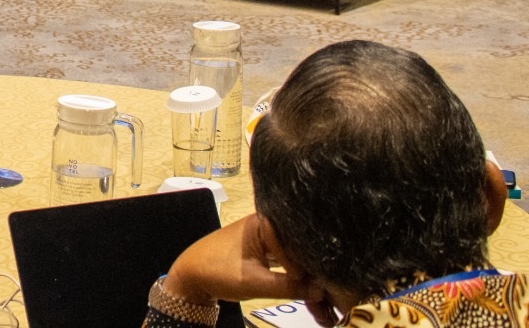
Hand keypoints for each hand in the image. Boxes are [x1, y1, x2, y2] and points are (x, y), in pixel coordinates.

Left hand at [163, 215, 336, 323]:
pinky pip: (288, 264)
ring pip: (297, 259)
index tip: (333, 288)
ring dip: (311, 281)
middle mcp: (270, 225)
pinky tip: (313, 299)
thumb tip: (321, 291)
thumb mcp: (255, 282)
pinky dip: (298, 281)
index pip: (303, 242)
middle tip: (338, 300)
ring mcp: (268, 238)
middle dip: (318, 276)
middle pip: (302, 250)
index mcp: (266, 223)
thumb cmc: (217, 271)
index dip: (318, 266)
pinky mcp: (265, 250)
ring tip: (330, 305)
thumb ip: (290, 287)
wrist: (190, 275)